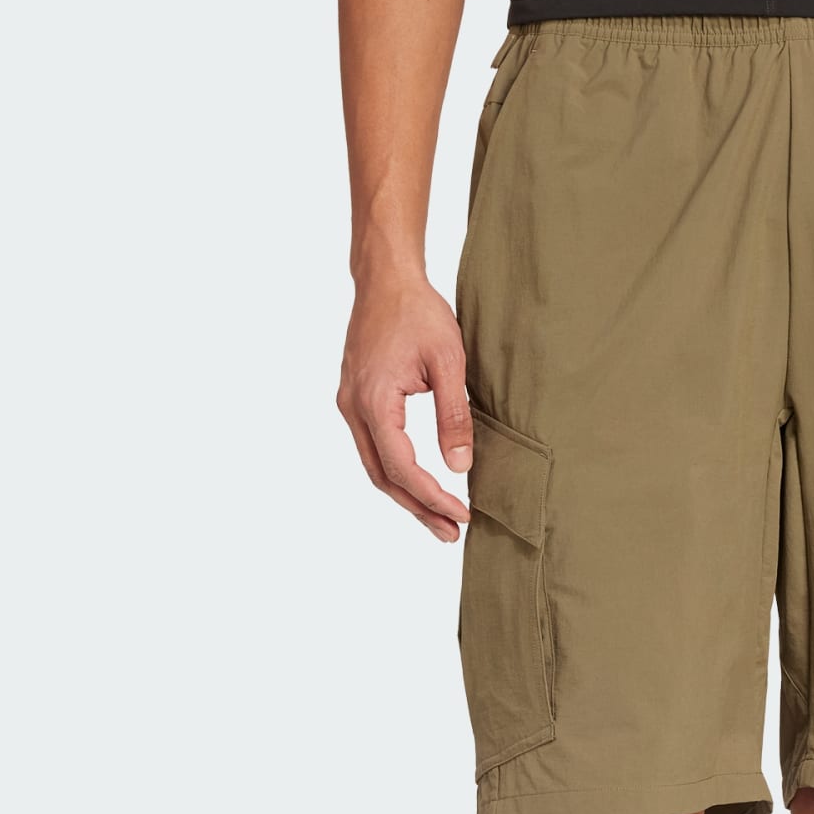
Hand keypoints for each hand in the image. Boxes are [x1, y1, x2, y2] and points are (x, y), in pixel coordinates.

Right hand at [336, 277, 473, 541]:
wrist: (385, 279)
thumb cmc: (417, 312)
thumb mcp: (449, 362)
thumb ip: (454, 416)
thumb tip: (461, 466)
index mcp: (373, 401)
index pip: (402, 467)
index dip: (433, 496)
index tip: (463, 514)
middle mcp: (353, 408)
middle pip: (383, 477)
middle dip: (418, 508)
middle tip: (451, 534)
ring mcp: (350, 405)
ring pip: (375, 466)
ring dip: (406, 495)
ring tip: (440, 519)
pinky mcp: (356, 400)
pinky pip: (373, 449)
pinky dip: (396, 472)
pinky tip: (419, 485)